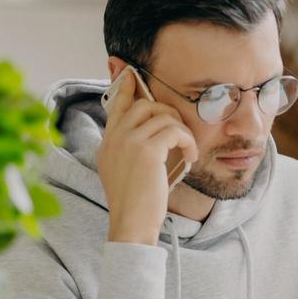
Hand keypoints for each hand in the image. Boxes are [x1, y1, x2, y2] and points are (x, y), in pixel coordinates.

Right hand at [97, 69, 199, 244]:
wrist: (131, 224)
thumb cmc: (135, 204)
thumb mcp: (124, 171)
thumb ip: (130, 149)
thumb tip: (154, 134)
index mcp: (108, 143)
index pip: (117, 105)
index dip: (127, 87)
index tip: (131, 74)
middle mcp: (115, 138)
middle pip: (145, 105)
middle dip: (168, 114)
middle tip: (180, 134)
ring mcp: (128, 142)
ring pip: (163, 116)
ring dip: (182, 131)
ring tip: (187, 151)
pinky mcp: (147, 150)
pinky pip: (175, 131)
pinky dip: (188, 142)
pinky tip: (190, 158)